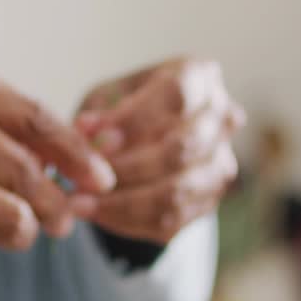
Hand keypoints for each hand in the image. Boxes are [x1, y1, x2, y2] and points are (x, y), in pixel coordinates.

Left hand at [74, 58, 243, 244]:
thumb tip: (86, 131)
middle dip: (126, 168)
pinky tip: (96, 215)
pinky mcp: (208, 202)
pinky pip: (170, 221)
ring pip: (176, 193)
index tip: (98, 142)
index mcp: (199, 78)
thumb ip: (100, 110)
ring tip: (79, 204)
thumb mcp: (108, 95)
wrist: (149, 140)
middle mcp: (221, 120)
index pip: (177, 96)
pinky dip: (128, 222)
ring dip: (122, 203)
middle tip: (80, 180)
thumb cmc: (126, 108)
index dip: (136, 122)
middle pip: (181, 149)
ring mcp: (219, 165)